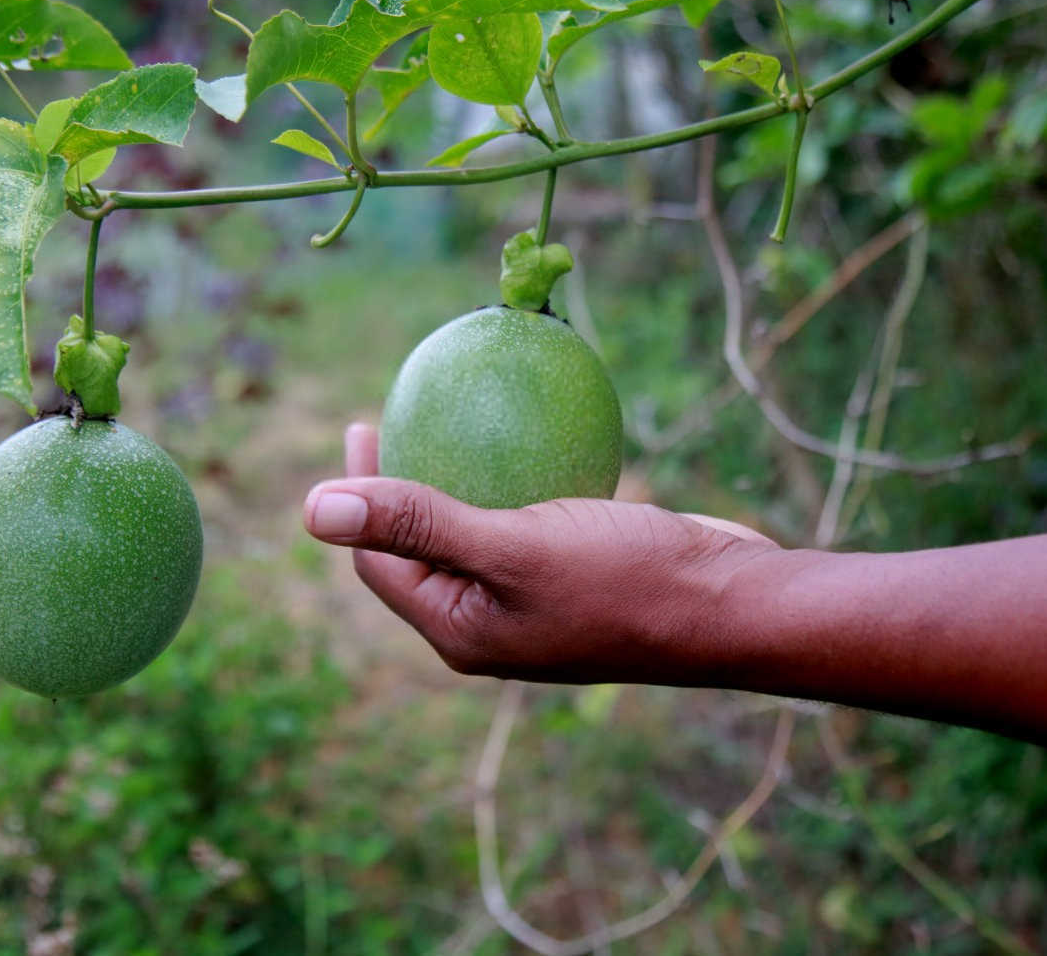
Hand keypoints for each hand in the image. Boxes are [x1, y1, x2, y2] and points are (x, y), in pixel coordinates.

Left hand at [302, 423, 778, 682]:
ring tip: (451, 421)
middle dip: (400, 487)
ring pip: (476, 532)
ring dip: (458, 479)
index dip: (358, 496)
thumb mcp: (510, 545)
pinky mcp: (578, 574)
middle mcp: (492, 623)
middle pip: (420, 549)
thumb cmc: (623, 579)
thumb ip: (415, 523)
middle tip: (395, 416)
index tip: (362, 424)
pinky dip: (518, 478)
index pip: (379, 563)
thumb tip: (313, 509)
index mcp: (461, 630)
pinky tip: (531, 435)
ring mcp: (537, 602)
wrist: (733, 604)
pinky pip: (528, 520)